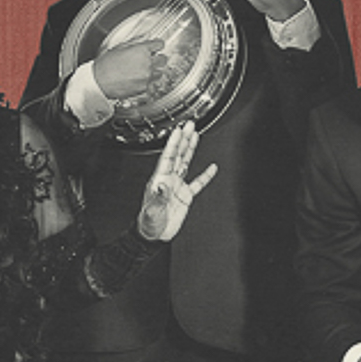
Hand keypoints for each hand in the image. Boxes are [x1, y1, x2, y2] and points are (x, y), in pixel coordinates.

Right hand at [90, 36, 167, 102]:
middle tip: (152, 60)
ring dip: (154, 71)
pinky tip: (137, 80)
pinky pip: (150, 84)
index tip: (156, 47)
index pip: (159, 45)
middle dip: (158, 59)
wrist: (99, 82)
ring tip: (143, 72)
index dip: (157, 46)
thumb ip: (134, 43)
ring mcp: (146, 76)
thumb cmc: (105, 65)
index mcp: (141, 50)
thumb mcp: (119, 48)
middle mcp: (147, 63)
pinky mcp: (144, 88)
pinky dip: (146, 82)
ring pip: (159, 73)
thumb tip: (142, 40)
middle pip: (163, 59)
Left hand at [136, 121, 217, 240]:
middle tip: (189, 125)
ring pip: (185, 163)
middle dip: (184, 139)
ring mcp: (177, 186)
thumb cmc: (149, 223)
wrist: (154, 235)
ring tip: (195, 135)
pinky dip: (205, 175)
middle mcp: (168, 180)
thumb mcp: (152, 210)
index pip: (168, 157)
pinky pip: (197, 183)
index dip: (174, 143)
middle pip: (178, 155)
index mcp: (159, 180)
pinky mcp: (185, 196)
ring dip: (190, 149)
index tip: (178, 131)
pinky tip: (211, 167)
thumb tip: (163, 184)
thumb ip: (159, 196)